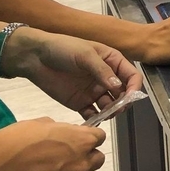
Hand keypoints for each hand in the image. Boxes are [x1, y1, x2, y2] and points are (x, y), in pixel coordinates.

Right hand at [0, 119, 105, 170]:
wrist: (0, 160)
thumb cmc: (21, 136)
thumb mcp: (46, 123)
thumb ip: (63, 130)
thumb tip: (66, 135)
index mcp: (82, 140)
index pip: (100, 137)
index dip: (90, 137)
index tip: (79, 139)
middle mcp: (82, 163)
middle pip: (98, 161)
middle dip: (87, 158)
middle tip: (71, 158)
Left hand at [3, 28, 143, 118]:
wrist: (35, 58)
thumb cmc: (63, 49)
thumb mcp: (85, 55)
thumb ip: (102, 71)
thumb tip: (119, 86)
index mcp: (112, 61)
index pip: (131, 75)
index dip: (134, 86)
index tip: (130, 97)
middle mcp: (106, 78)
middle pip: (123, 93)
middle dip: (123, 102)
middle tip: (117, 109)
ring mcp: (94, 91)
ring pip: (110, 105)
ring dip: (111, 111)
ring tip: (105, 114)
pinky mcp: (80, 103)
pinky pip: (93, 114)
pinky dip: (96, 119)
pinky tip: (93, 121)